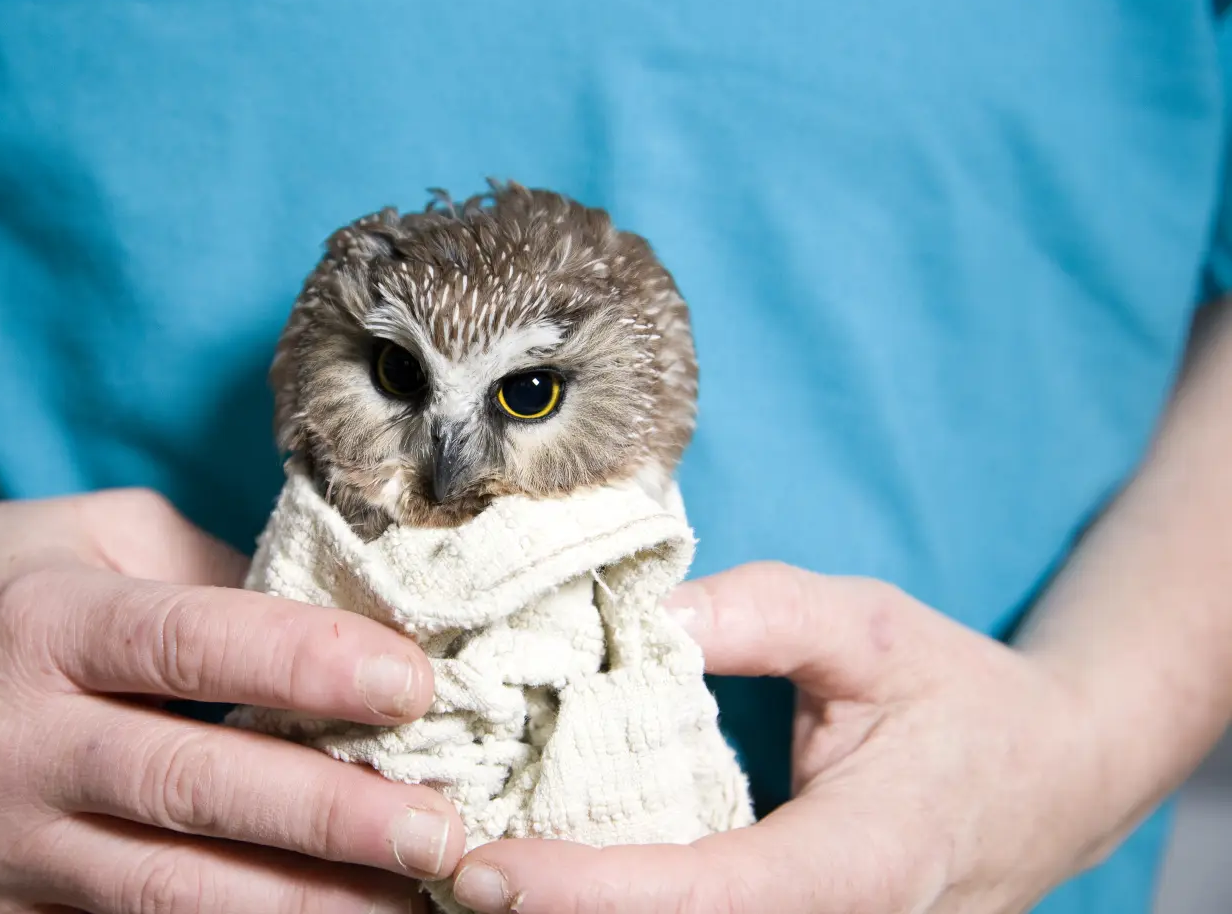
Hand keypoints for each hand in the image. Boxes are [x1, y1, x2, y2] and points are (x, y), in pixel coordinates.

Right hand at [0, 487, 461, 913]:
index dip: (309, 665)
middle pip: (187, 787)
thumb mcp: (108, 535)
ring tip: (406, 903)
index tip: (414, 684)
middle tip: (440, 833)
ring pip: (160, 892)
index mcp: (44, 625)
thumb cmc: (9, 577)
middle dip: (327, 817)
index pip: (193, 645)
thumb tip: (350, 631)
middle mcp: (11, 740)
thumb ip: (220, 581)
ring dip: (295, 904)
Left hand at [449, 562, 1111, 913]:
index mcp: (856, 867)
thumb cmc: (964, 696)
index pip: (703, 898)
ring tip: (474, 872)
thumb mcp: (869, 627)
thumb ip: (758, 614)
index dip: (587, 894)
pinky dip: (620, 913)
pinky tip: (550, 881)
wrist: (1057, 777)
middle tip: (440, 867)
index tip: (485, 870)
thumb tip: (639, 617)